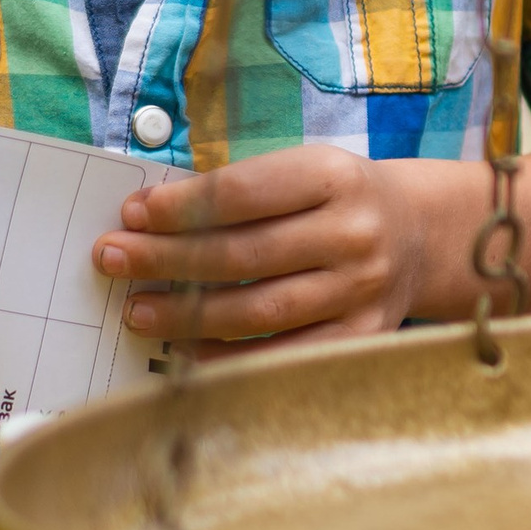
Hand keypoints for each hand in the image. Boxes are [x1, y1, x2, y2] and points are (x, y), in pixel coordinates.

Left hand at [98, 145, 432, 346]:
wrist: (418, 236)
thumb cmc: (335, 201)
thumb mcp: (301, 172)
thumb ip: (236, 192)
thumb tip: (146, 219)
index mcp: (334, 177)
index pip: (245, 193)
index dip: (183, 206)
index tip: (133, 214)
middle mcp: (355, 234)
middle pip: (245, 254)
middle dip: (168, 258)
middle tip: (112, 259)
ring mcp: (362, 290)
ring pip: (260, 310)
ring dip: (188, 313)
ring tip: (138, 309)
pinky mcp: (361, 337)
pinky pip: (283, 355)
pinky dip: (227, 357)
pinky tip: (183, 349)